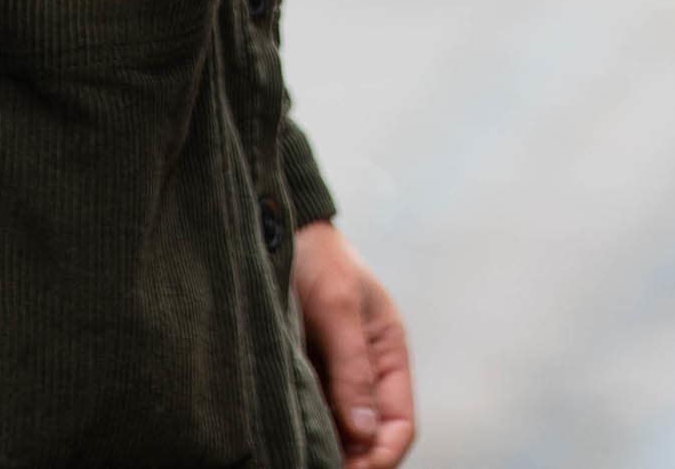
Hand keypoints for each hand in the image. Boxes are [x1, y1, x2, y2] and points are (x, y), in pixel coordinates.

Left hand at [291, 220, 416, 468]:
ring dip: (325, 452)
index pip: (399, 425)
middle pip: (370, 438)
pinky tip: (283, 444)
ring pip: (340, 434)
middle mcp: (366, 372)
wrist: (274, 228)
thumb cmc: (316, 260)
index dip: (380, 457)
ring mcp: (334, 376)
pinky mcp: (303, 376)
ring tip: (294, 460)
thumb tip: (363, 432)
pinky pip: (312, 418)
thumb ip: (352, 368)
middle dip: (352, 462)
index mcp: (390, 353)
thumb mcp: (337, 308)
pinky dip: (303, 436)